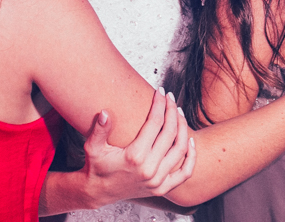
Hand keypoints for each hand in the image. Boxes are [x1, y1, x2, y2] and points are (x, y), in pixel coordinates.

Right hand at [78, 89, 195, 207]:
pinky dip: (191, 157)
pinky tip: (191, 141)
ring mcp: (157, 181)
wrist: (98, 192)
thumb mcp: (93, 147)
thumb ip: (99, 130)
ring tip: (178, 112)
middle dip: (172, 111)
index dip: (159, 104)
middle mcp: (149, 169)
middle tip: (170, 98)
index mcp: (134, 157)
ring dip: (183, 128)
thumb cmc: (95, 168)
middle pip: (170, 133)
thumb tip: (105, 113)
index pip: (155, 123)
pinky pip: (185, 173)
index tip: (160, 92)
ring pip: (180, 149)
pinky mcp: (161, 188)